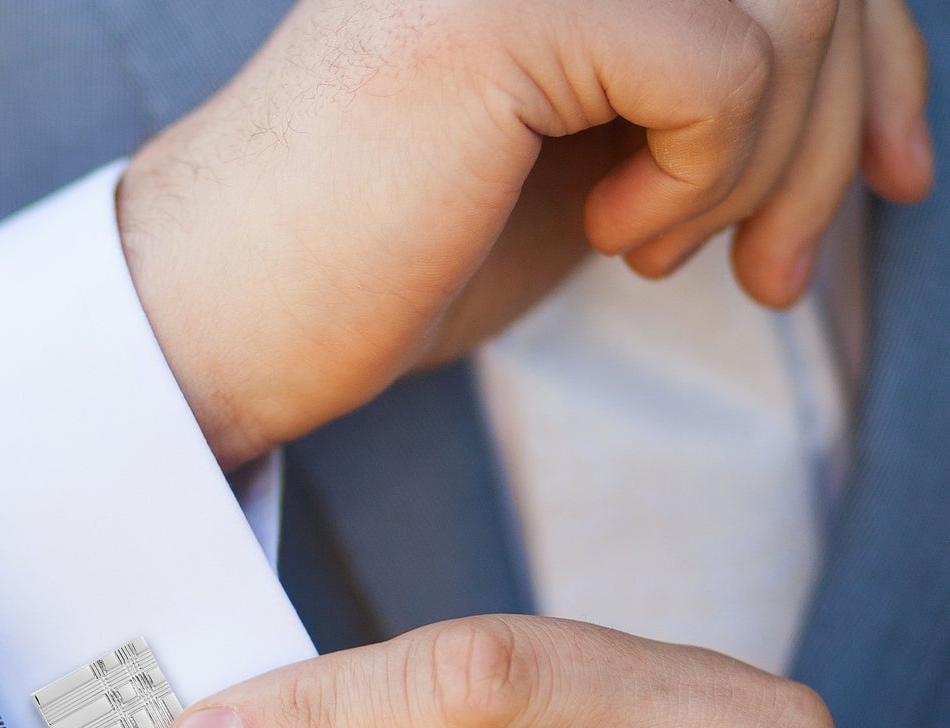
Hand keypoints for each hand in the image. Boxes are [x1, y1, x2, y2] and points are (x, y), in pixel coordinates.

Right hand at [118, 0, 932, 468]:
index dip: (883, 53)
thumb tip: (860, 86)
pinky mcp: (506, 8)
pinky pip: (726, 71)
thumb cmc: (382, 254)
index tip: (894, 177)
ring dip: (770, 171)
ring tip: (658, 256)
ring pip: (798, 5)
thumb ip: (691, 90)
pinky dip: (702, 183)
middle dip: (841, 134)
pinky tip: (615, 240)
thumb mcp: (582, 157)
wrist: (225, 316)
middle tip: (776, 275)